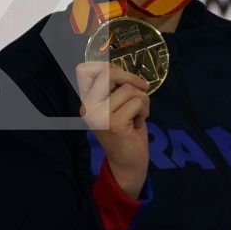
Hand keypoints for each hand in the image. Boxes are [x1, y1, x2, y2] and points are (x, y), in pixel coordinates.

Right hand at [76, 60, 151, 197]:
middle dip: (131, 79)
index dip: (108, 67)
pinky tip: (137, 124)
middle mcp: (88, 107)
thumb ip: (116, 88)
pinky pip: (138, 102)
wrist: (128, 163)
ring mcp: (99, 115)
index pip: (86, 70)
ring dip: (142, 101)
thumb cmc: (126, 132)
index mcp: (87, 102)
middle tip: (143, 89)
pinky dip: (144, 111)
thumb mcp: (118, 105)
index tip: (124, 77)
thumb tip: (123, 70)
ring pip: (129, 89)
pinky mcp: (113, 123)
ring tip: (137, 115)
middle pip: (109, 73)